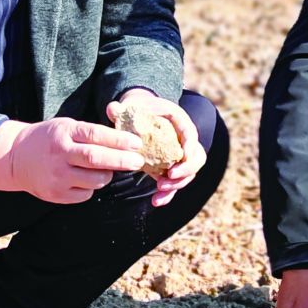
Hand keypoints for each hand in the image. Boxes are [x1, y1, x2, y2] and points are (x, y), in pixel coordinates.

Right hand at [0, 116, 145, 204]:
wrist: (16, 158)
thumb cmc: (49, 139)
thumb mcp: (66, 126)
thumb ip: (90, 133)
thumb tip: (125, 141)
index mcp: (64, 133)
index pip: (96, 135)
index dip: (119, 140)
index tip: (137, 143)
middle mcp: (60, 155)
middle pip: (97, 159)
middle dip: (122, 160)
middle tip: (138, 161)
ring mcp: (57, 176)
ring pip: (95, 180)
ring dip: (108, 175)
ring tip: (108, 169)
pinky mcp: (56, 194)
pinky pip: (85, 194)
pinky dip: (92, 186)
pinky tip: (86, 178)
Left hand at [108, 88, 206, 207]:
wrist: (140, 114)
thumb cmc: (138, 108)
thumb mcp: (130, 105)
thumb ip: (121, 108)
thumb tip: (111, 109)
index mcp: (179, 121)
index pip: (191, 134)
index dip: (190, 147)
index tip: (182, 157)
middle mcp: (184, 140)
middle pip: (196, 157)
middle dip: (186, 170)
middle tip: (169, 178)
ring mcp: (178, 156)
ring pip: (188, 174)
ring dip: (176, 186)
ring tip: (159, 192)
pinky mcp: (170, 168)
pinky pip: (175, 183)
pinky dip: (168, 194)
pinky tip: (156, 202)